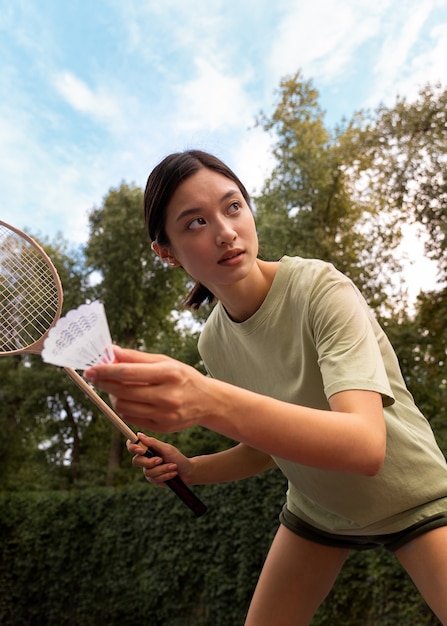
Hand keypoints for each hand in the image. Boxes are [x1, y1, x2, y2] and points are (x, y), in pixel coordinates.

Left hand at [84, 346, 209, 432]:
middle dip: (104, 383)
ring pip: (123, 407)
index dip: (105, 371)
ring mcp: (164, 414)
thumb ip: (137, 358)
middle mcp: (167, 396)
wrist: (208, 402)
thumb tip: (111, 352)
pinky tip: (128, 399)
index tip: (90, 369)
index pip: (128, 373)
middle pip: (122, 392)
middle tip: (95, 377)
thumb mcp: (165, 361)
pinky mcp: (161, 427)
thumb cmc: (183, 377)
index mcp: (169, 374)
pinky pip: (131, 418)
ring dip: (112, 396)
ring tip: (115, 388)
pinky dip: (124, 407)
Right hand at [127, 432, 193, 486]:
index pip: (132, 446)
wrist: (187, 472)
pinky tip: (173, 474)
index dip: (132, 447)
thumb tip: (139, 435)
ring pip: (148, 472)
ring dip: (163, 469)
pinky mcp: (153, 480)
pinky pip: (154, 479)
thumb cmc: (177, 458)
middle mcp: (145, 459)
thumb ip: (153, 443)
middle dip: (150, 462)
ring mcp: (148, 470)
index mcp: (148, 449)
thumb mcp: (166, 449)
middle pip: (136, 461)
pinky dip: (165, 475)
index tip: (141, 449)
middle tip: (161, 460)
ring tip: (173, 467)